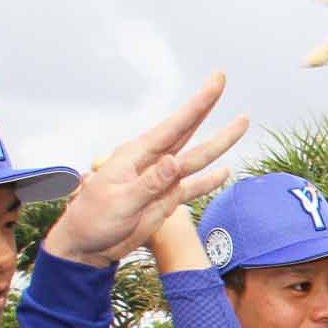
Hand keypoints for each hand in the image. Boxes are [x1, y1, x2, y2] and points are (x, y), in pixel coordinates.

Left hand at [43, 78, 247, 267]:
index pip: (173, 126)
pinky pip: (192, 188)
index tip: (215, 82)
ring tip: (241, 124)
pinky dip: (209, 181)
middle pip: (186, 132)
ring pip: (196, 159)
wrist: (87, 247)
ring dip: (218, 143)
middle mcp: (152, 163)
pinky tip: (224, 172)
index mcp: (136, 156)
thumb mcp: (119, 202)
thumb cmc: (93, 220)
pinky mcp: (166, 201)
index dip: (197, 104)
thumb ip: (149, 183)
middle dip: (205, 107)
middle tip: (221, 80)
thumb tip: (174, 161)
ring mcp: (161, 181)